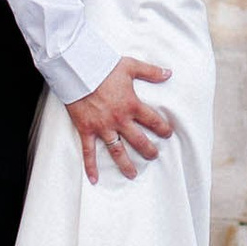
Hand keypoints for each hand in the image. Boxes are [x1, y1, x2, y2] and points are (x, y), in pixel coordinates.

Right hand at [66, 55, 173, 180]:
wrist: (78, 69)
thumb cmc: (103, 66)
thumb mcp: (130, 66)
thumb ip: (150, 71)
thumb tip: (168, 73)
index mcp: (131, 104)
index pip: (152, 120)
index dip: (162, 128)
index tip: (168, 134)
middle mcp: (119, 119)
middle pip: (138, 140)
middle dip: (148, 150)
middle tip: (154, 156)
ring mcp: (102, 127)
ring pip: (117, 150)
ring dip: (126, 164)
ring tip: (132, 174)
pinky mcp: (87, 130)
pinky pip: (89, 152)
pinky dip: (91, 166)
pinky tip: (95, 179)